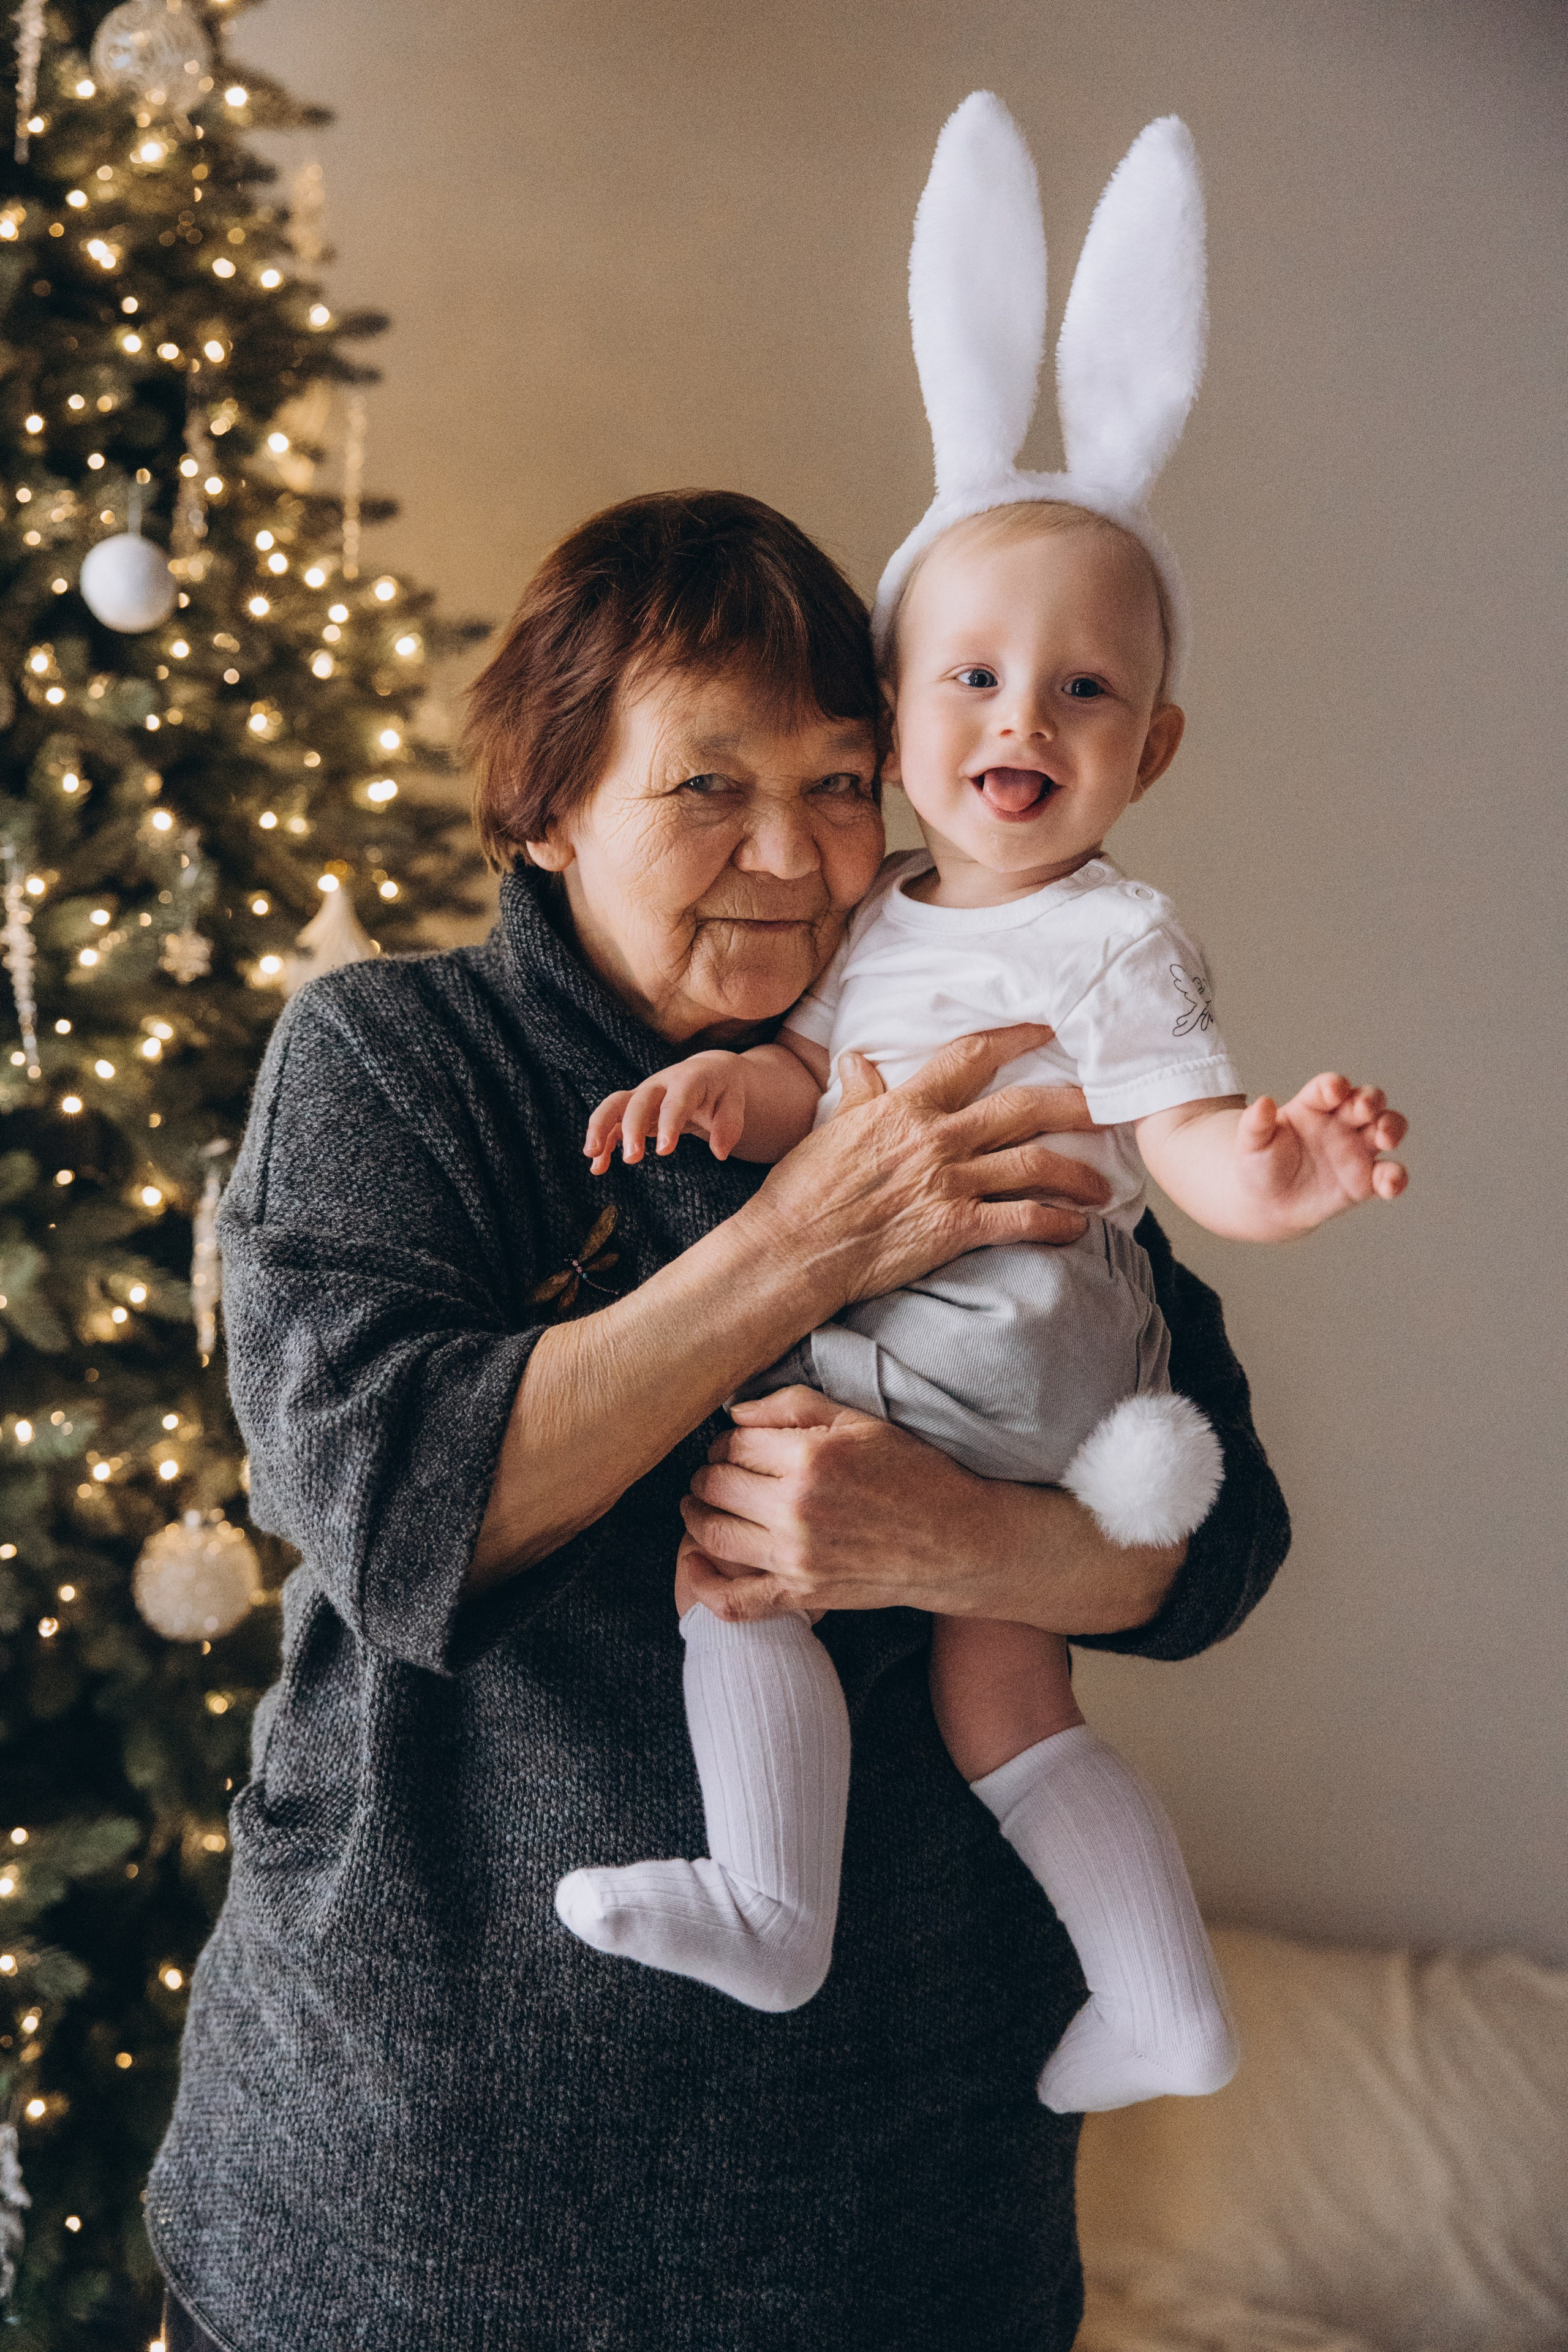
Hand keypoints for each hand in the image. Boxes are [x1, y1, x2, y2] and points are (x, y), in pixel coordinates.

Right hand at [585, 1051, 745, 1172]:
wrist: (708, 1073)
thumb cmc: (723, 1090)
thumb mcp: (735, 1102)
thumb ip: (730, 1125)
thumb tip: (720, 1152)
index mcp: (687, 1081)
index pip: (676, 1101)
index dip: (668, 1123)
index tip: (664, 1151)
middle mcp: (660, 1085)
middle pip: (637, 1101)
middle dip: (631, 1129)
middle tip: (632, 1159)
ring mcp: (643, 1096)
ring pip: (614, 1105)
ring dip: (601, 1128)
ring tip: (592, 1155)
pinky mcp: (634, 1110)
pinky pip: (612, 1124)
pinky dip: (603, 1143)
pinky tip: (597, 1168)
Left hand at [673, 1387, 1180, 1630]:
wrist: (961, 1541)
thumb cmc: (916, 1474)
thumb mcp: (861, 1422)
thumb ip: (794, 1407)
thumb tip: (734, 1412)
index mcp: (809, 1458)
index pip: (730, 1442)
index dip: (725, 1439)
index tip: (736, 1443)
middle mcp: (796, 1509)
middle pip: (713, 1485)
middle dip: (708, 1473)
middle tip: (720, 1470)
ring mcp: (796, 1558)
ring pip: (710, 1536)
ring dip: (697, 1516)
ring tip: (702, 1504)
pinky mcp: (802, 1595)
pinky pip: (733, 1602)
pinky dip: (704, 1585)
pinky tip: (695, 1563)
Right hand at [737, 1025, 1109, 1316]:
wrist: (793, 1247)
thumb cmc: (804, 1190)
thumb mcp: (830, 1129)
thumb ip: (857, 1094)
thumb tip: (856, 1059)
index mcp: (907, 1106)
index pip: (971, 1057)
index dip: (1014, 1038)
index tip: (1046, 1029)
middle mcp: (937, 1137)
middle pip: (1023, 1107)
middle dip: (1073, 1102)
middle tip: (1108, 1102)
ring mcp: (949, 1182)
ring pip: (1034, 1163)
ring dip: (1077, 1171)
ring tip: (1103, 1181)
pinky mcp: (955, 1227)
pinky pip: (1022, 1219)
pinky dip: (1057, 1223)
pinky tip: (1077, 1227)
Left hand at [1236, 1072, 1407, 1231]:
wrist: (1268, 1203)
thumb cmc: (1260, 1164)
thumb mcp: (1252, 1144)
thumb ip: (1256, 1124)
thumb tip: (1262, 1103)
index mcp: (1313, 1105)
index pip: (1329, 1088)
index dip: (1334, 1085)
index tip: (1334, 1090)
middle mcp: (1342, 1122)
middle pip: (1368, 1100)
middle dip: (1371, 1100)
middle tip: (1365, 1110)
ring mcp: (1357, 1149)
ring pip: (1388, 1128)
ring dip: (1392, 1128)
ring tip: (1385, 1138)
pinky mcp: (1366, 1180)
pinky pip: (1389, 1174)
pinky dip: (1395, 1177)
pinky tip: (1389, 1184)